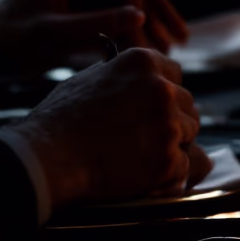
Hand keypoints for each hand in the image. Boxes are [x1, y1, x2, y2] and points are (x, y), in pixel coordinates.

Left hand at [0, 0, 187, 82]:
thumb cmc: (4, 41)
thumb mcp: (50, 35)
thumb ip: (96, 24)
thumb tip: (140, 16)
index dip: (143, 3)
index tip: (151, 35)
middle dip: (157, 11)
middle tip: (180, 39)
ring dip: (149, 22)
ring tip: (172, 47)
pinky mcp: (75, 6)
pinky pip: (113, 13)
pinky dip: (132, 30)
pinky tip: (146, 49)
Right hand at [7, 48, 212, 208]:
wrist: (48, 157)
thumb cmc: (59, 120)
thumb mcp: (87, 79)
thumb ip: (119, 74)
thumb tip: (136, 77)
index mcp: (142, 63)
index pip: (174, 74)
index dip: (165, 91)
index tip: (154, 106)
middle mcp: (161, 89)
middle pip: (187, 104)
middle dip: (172, 120)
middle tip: (145, 137)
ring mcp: (167, 124)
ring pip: (191, 133)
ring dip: (174, 145)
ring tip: (144, 156)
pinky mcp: (168, 159)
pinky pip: (188, 166)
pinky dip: (172, 175)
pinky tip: (154, 177)